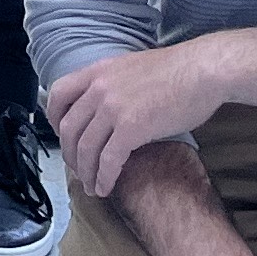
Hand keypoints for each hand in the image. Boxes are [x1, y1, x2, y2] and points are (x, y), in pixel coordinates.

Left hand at [47, 43, 225, 199]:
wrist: (202, 70)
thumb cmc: (177, 70)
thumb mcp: (131, 68)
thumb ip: (112, 84)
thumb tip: (107, 106)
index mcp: (96, 71)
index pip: (58, 95)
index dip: (54, 120)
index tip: (62, 137)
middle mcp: (98, 88)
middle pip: (68, 128)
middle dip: (70, 155)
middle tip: (79, 171)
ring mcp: (112, 108)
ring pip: (85, 148)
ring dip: (86, 172)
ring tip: (92, 187)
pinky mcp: (131, 127)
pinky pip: (109, 159)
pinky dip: (104, 177)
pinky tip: (106, 187)